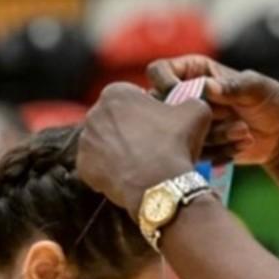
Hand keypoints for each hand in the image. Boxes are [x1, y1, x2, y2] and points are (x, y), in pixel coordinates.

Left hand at [78, 83, 211, 216]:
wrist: (159, 186)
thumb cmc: (175, 145)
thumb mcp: (196, 112)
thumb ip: (191, 100)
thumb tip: (192, 101)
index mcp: (115, 93)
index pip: (130, 97)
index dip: (146, 110)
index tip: (157, 124)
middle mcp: (93, 113)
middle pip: (113, 118)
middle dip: (127, 128)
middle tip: (148, 144)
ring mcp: (85, 141)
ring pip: (103, 142)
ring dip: (117, 149)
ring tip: (139, 162)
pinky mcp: (82, 167)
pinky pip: (96, 166)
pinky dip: (109, 171)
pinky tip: (127, 176)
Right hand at [145, 56, 278, 168]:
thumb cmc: (269, 100)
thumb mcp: (255, 88)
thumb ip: (232, 87)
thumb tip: (205, 87)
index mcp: (193, 71)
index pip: (158, 71)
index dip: (164, 83)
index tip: (184, 97)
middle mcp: (183, 97)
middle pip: (161, 108)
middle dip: (194, 117)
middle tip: (227, 116)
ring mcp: (186, 124)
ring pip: (176, 134)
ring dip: (213, 136)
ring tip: (243, 131)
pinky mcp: (193, 147)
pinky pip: (191, 154)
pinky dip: (217, 152)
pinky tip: (240, 144)